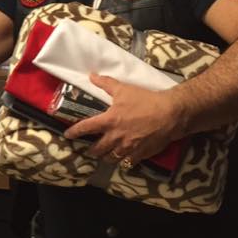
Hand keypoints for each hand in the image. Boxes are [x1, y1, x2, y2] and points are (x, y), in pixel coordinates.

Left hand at [62, 73, 186, 166]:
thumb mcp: (124, 89)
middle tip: (89, 150)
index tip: (68, 135)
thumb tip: (91, 76)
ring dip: (106, 157)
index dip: (74, 132)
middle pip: (97, 149)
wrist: (170, 114)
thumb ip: (106, 83)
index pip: (85, 128)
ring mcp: (128, 148)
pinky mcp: (140, 154)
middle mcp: (116, 137)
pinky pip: (128, 162)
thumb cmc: (145, 100)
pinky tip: (123, 160)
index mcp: (109, 121)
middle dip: (92, 150)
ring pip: (111, 158)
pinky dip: (124, 161)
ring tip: (104, 156)